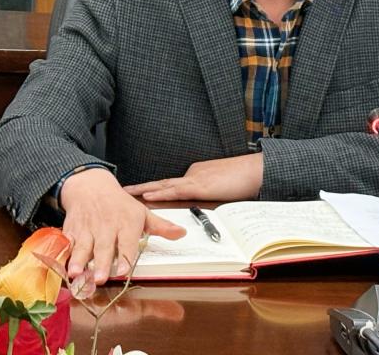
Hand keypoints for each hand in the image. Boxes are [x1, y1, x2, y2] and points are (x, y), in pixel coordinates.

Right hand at [60, 168, 184, 283]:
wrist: (91, 186)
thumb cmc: (119, 204)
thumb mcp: (142, 212)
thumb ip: (161, 226)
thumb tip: (182, 233)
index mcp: (126, 223)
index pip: (127, 241)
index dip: (126, 256)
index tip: (124, 270)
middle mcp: (106, 226)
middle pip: (104, 247)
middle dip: (102, 263)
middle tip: (100, 279)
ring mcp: (87, 228)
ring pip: (83, 246)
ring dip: (79, 260)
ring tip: (76, 273)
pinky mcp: (71, 230)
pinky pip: (67, 242)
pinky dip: (63, 254)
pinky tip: (60, 265)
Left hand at [123, 154, 263, 201]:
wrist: (255, 171)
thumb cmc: (243, 180)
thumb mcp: (221, 190)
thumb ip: (209, 196)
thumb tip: (201, 207)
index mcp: (196, 175)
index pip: (171, 185)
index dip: (154, 190)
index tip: (139, 194)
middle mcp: (191, 174)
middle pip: (162, 183)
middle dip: (141, 188)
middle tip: (123, 191)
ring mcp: (194, 178)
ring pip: (163, 186)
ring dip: (144, 190)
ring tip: (126, 194)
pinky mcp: (199, 185)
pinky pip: (174, 191)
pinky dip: (159, 194)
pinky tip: (147, 198)